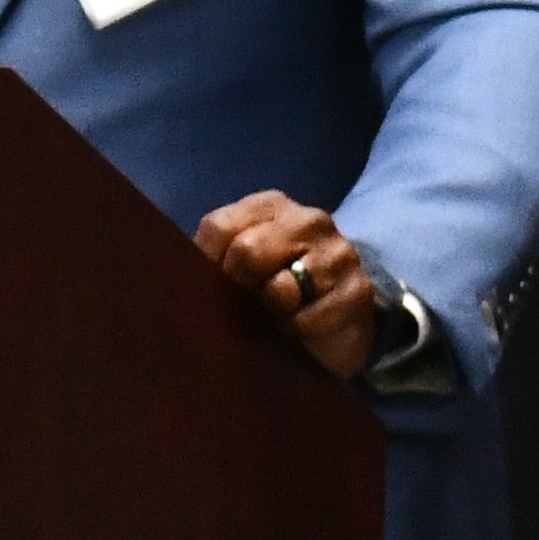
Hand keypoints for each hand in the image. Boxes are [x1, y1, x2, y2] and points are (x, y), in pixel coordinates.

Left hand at [194, 192, 388, 385]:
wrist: (344, 318)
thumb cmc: (278, 289)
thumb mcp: (242, 267)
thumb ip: (214, 260)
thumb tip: (181, 276)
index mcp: (271, 206)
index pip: (219, 228)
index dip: (208, 265)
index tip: (216, 285)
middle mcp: (308, 220)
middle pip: (247, 251)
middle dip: (240, 288)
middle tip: (249, 305)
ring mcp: (338, 253)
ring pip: (281, 288)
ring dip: (270, 314)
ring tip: (276, 319)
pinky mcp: (356, 291)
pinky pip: (308, 319)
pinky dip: (296, 333)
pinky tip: (300, 331)